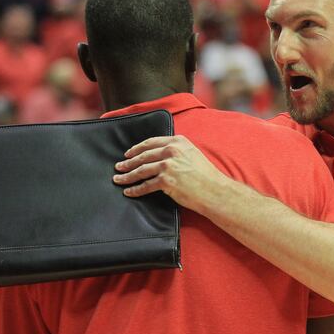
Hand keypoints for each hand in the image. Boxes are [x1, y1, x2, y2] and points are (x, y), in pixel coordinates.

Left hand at [112, 135, 228, 214]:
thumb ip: (177, 150)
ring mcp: (168, 165)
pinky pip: (146, 185)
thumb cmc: (206, 175)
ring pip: (141, 170)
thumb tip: (159, 155)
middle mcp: (172, 151)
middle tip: (119, 167)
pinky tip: (129, 192)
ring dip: (127, 176)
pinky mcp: (166, 181)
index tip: (128, 153)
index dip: (137, 148)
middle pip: (143, 156)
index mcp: (178, 141)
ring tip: (119, 179)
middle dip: (128, 162)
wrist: (214, 190)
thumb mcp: (192, 153)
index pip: (151, 142)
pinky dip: (135, 190)